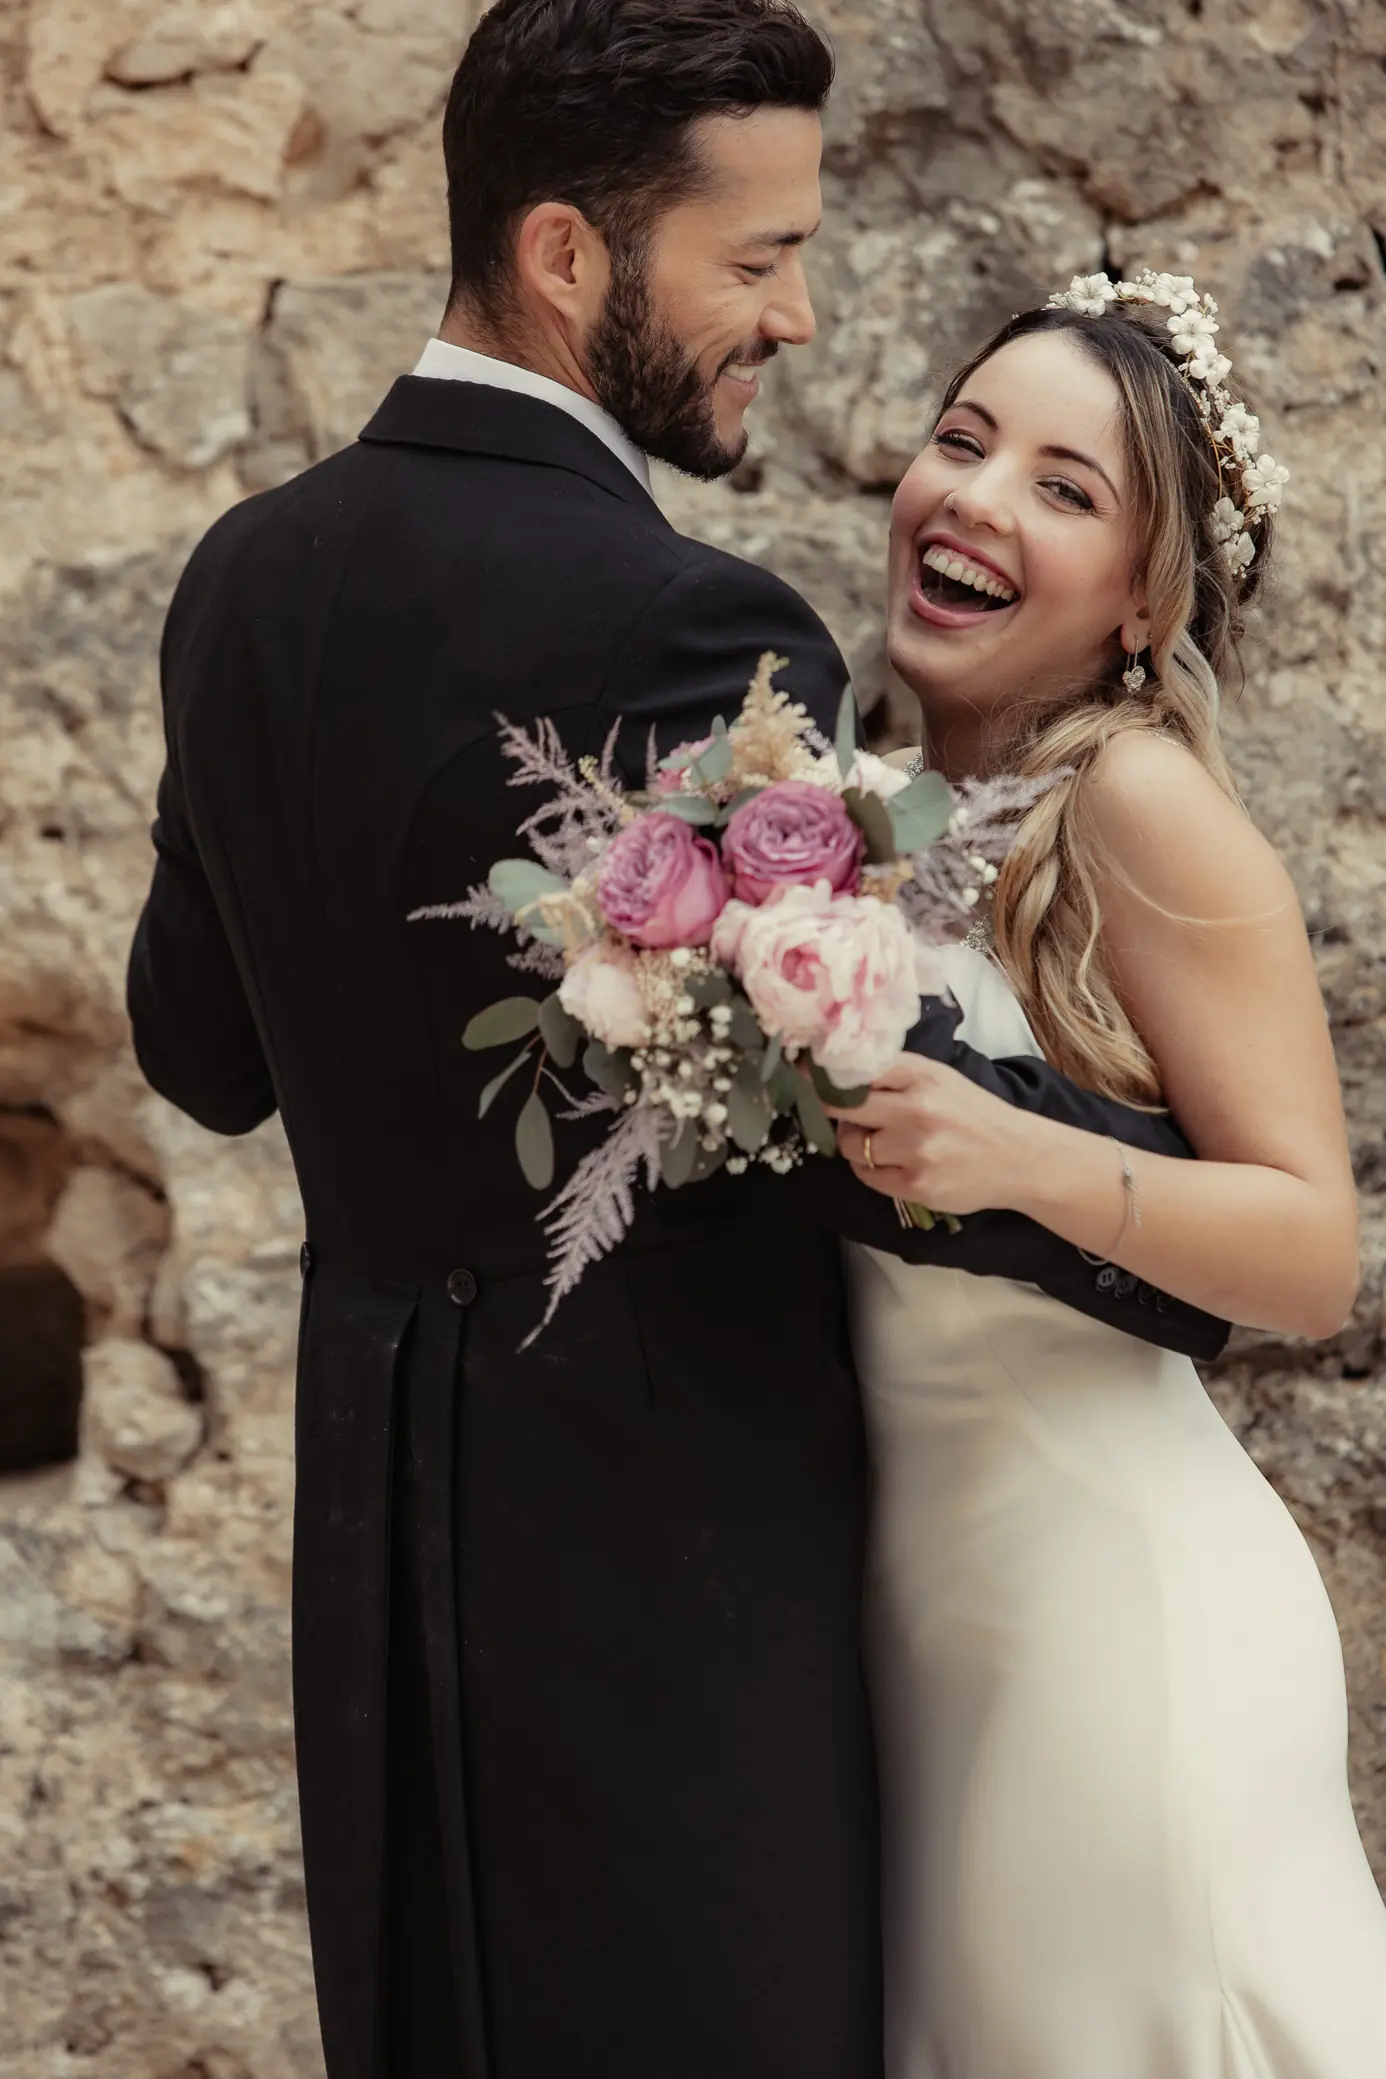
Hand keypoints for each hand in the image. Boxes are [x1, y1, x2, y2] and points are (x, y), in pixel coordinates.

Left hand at [823, 1053, 1038, 1216]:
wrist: (1018, 1157)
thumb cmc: (973, 1113)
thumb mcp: (938, 1078)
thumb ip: (893, 1074)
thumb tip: (832, 1071)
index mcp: (920, 1074)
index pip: (854, 1067)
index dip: (821, 1072)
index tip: (802, 1074)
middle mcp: (916, 1109)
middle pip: (840, 1106)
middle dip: (828, 1108)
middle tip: (829, 1110)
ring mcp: (916, 1150)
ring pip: (851, 1146)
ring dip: (855, 1144)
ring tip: (882, 1142)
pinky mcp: (916, 1185)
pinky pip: (867, 1176)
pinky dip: (871, 1170)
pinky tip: (894, 1163)